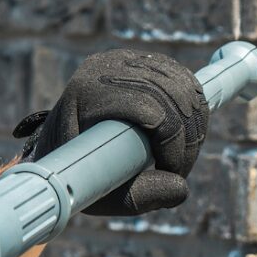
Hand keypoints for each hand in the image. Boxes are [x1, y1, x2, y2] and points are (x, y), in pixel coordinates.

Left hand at [13, 48, 208, 216]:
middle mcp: (108, 67)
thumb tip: (180, 189)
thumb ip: (137, 197)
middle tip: (177, 172)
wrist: (60, 145)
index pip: (150, 107)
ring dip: (194, 127)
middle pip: (172, 95)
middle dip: (186, 140)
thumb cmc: (76, 172)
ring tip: (180, 158)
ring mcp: (128, 60)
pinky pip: (186, 81)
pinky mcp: (145, 62)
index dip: (172, 142)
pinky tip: (186, 136)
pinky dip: (195, 110)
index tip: (171, 172)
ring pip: (185, 86)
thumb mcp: (100, 192)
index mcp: (88, 91)